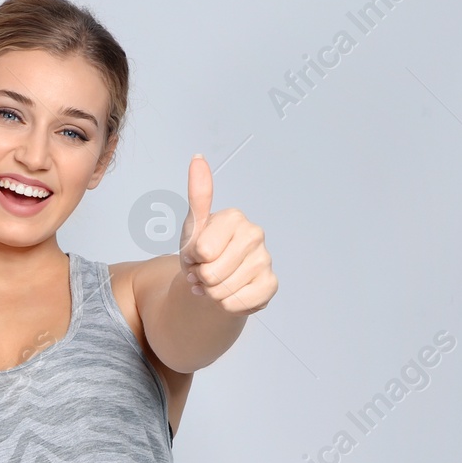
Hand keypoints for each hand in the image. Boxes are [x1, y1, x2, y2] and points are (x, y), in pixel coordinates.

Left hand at [178, 154, 275, 314]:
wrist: (213, 281)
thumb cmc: (202, 252)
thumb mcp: (193, 226)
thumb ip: (197, 195)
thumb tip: (198, 158)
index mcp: (235, 218)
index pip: (202, 251)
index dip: (191, 258)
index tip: (196, 253)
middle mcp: (255, 234)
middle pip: (211, 273)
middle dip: (200, 278)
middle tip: (203, 270)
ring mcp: (265, 260)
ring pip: (222, 291)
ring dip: (210, 293)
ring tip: (213, 282)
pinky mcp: (270, 285)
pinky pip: (237, 304)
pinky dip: (225, 304)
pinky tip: (228, 293)